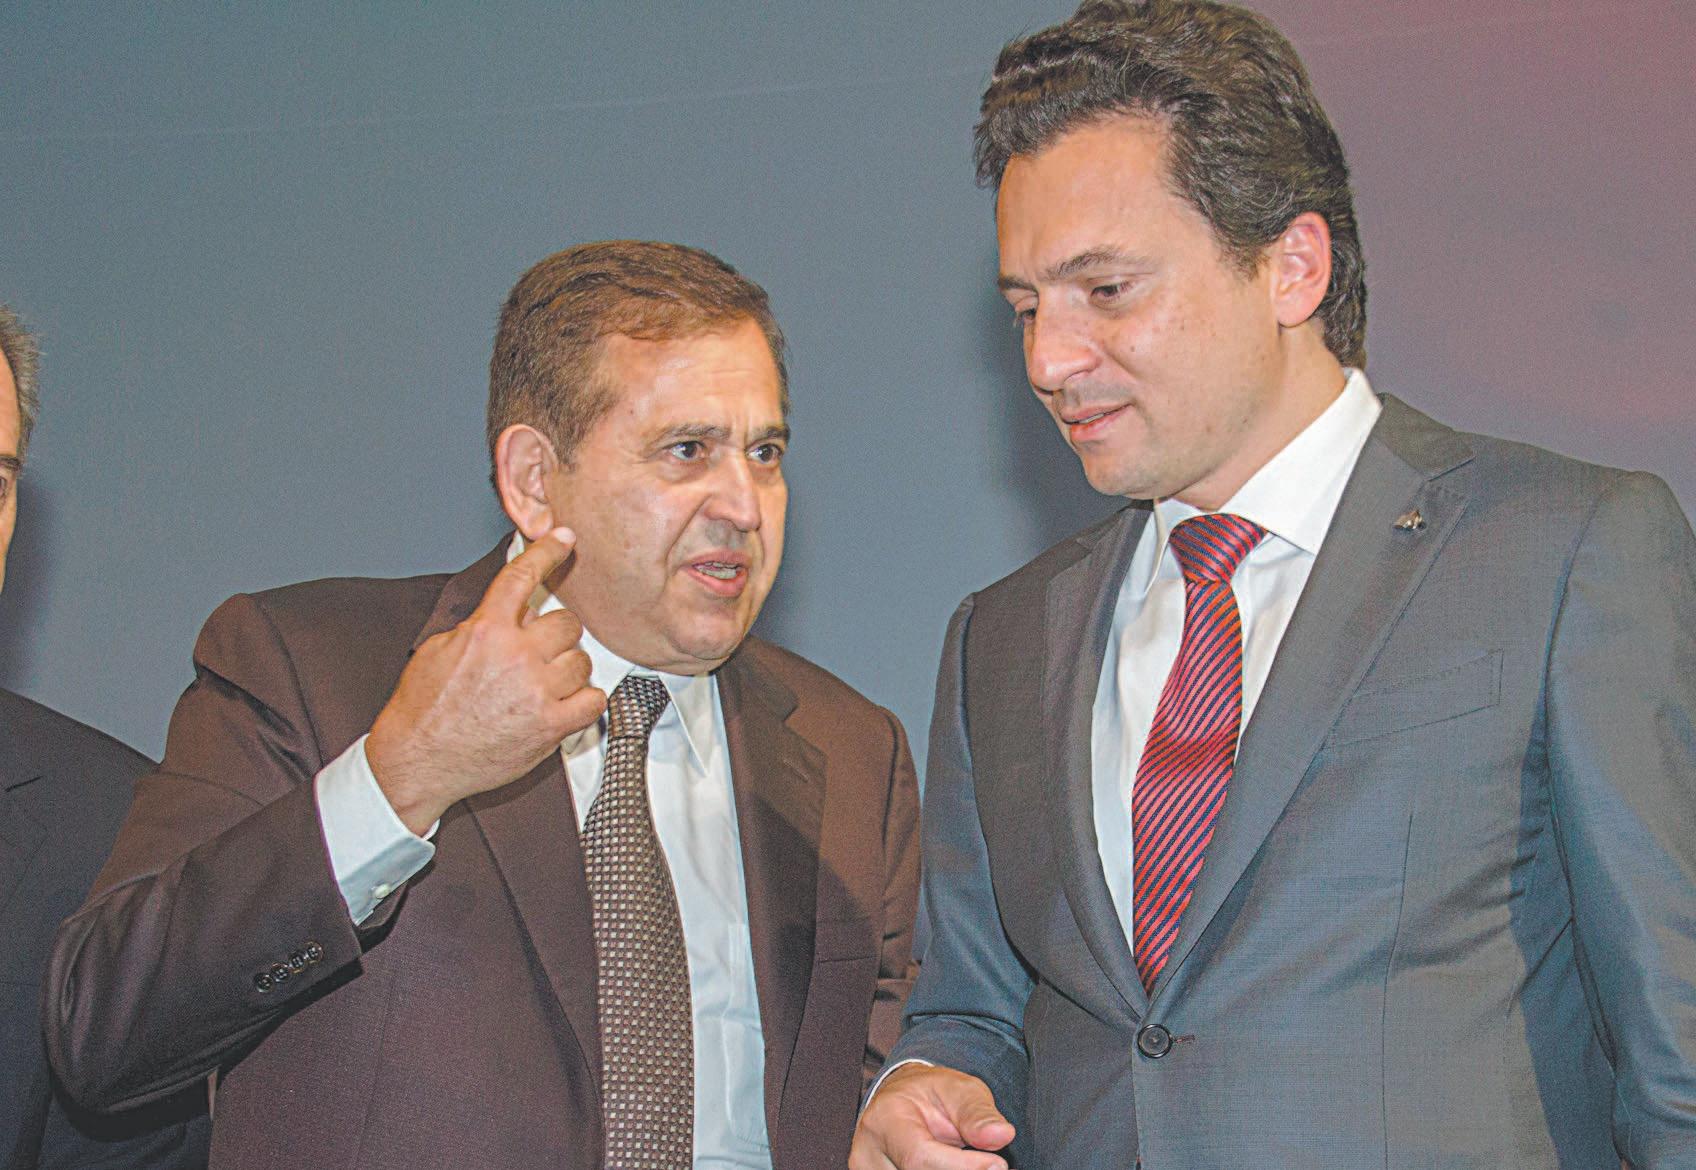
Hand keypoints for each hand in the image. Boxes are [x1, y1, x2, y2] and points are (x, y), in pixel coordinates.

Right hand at [367, 528, 605, 832]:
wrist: (418, 761)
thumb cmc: (423, 709)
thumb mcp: (437, 650)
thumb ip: (478, 627)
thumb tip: (507, 615)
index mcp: (485, 632)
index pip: (522, 577)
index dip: (547, 552)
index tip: (564, 538)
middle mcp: (515, 657)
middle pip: (566, 624)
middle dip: (554, 636)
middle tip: (539, 653)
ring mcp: (536, 692)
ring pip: (581, 661)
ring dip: (567, 670)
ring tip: (544, 684)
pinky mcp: (550, 726)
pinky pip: (593, 700)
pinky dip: (585, 701)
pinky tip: (566, 704)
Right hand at [850, 1064, 1014, 1169]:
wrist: (904, 1101)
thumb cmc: (932, 1095)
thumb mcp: (960, 1090)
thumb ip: (978, 1114)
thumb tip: (1002, 1134)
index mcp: (884, 1120)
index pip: (920, 1157)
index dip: (963, 1167)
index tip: (997, 1164)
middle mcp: (867, 1155)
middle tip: (992, 1165)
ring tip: (974, 1162)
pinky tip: (958, 1166)